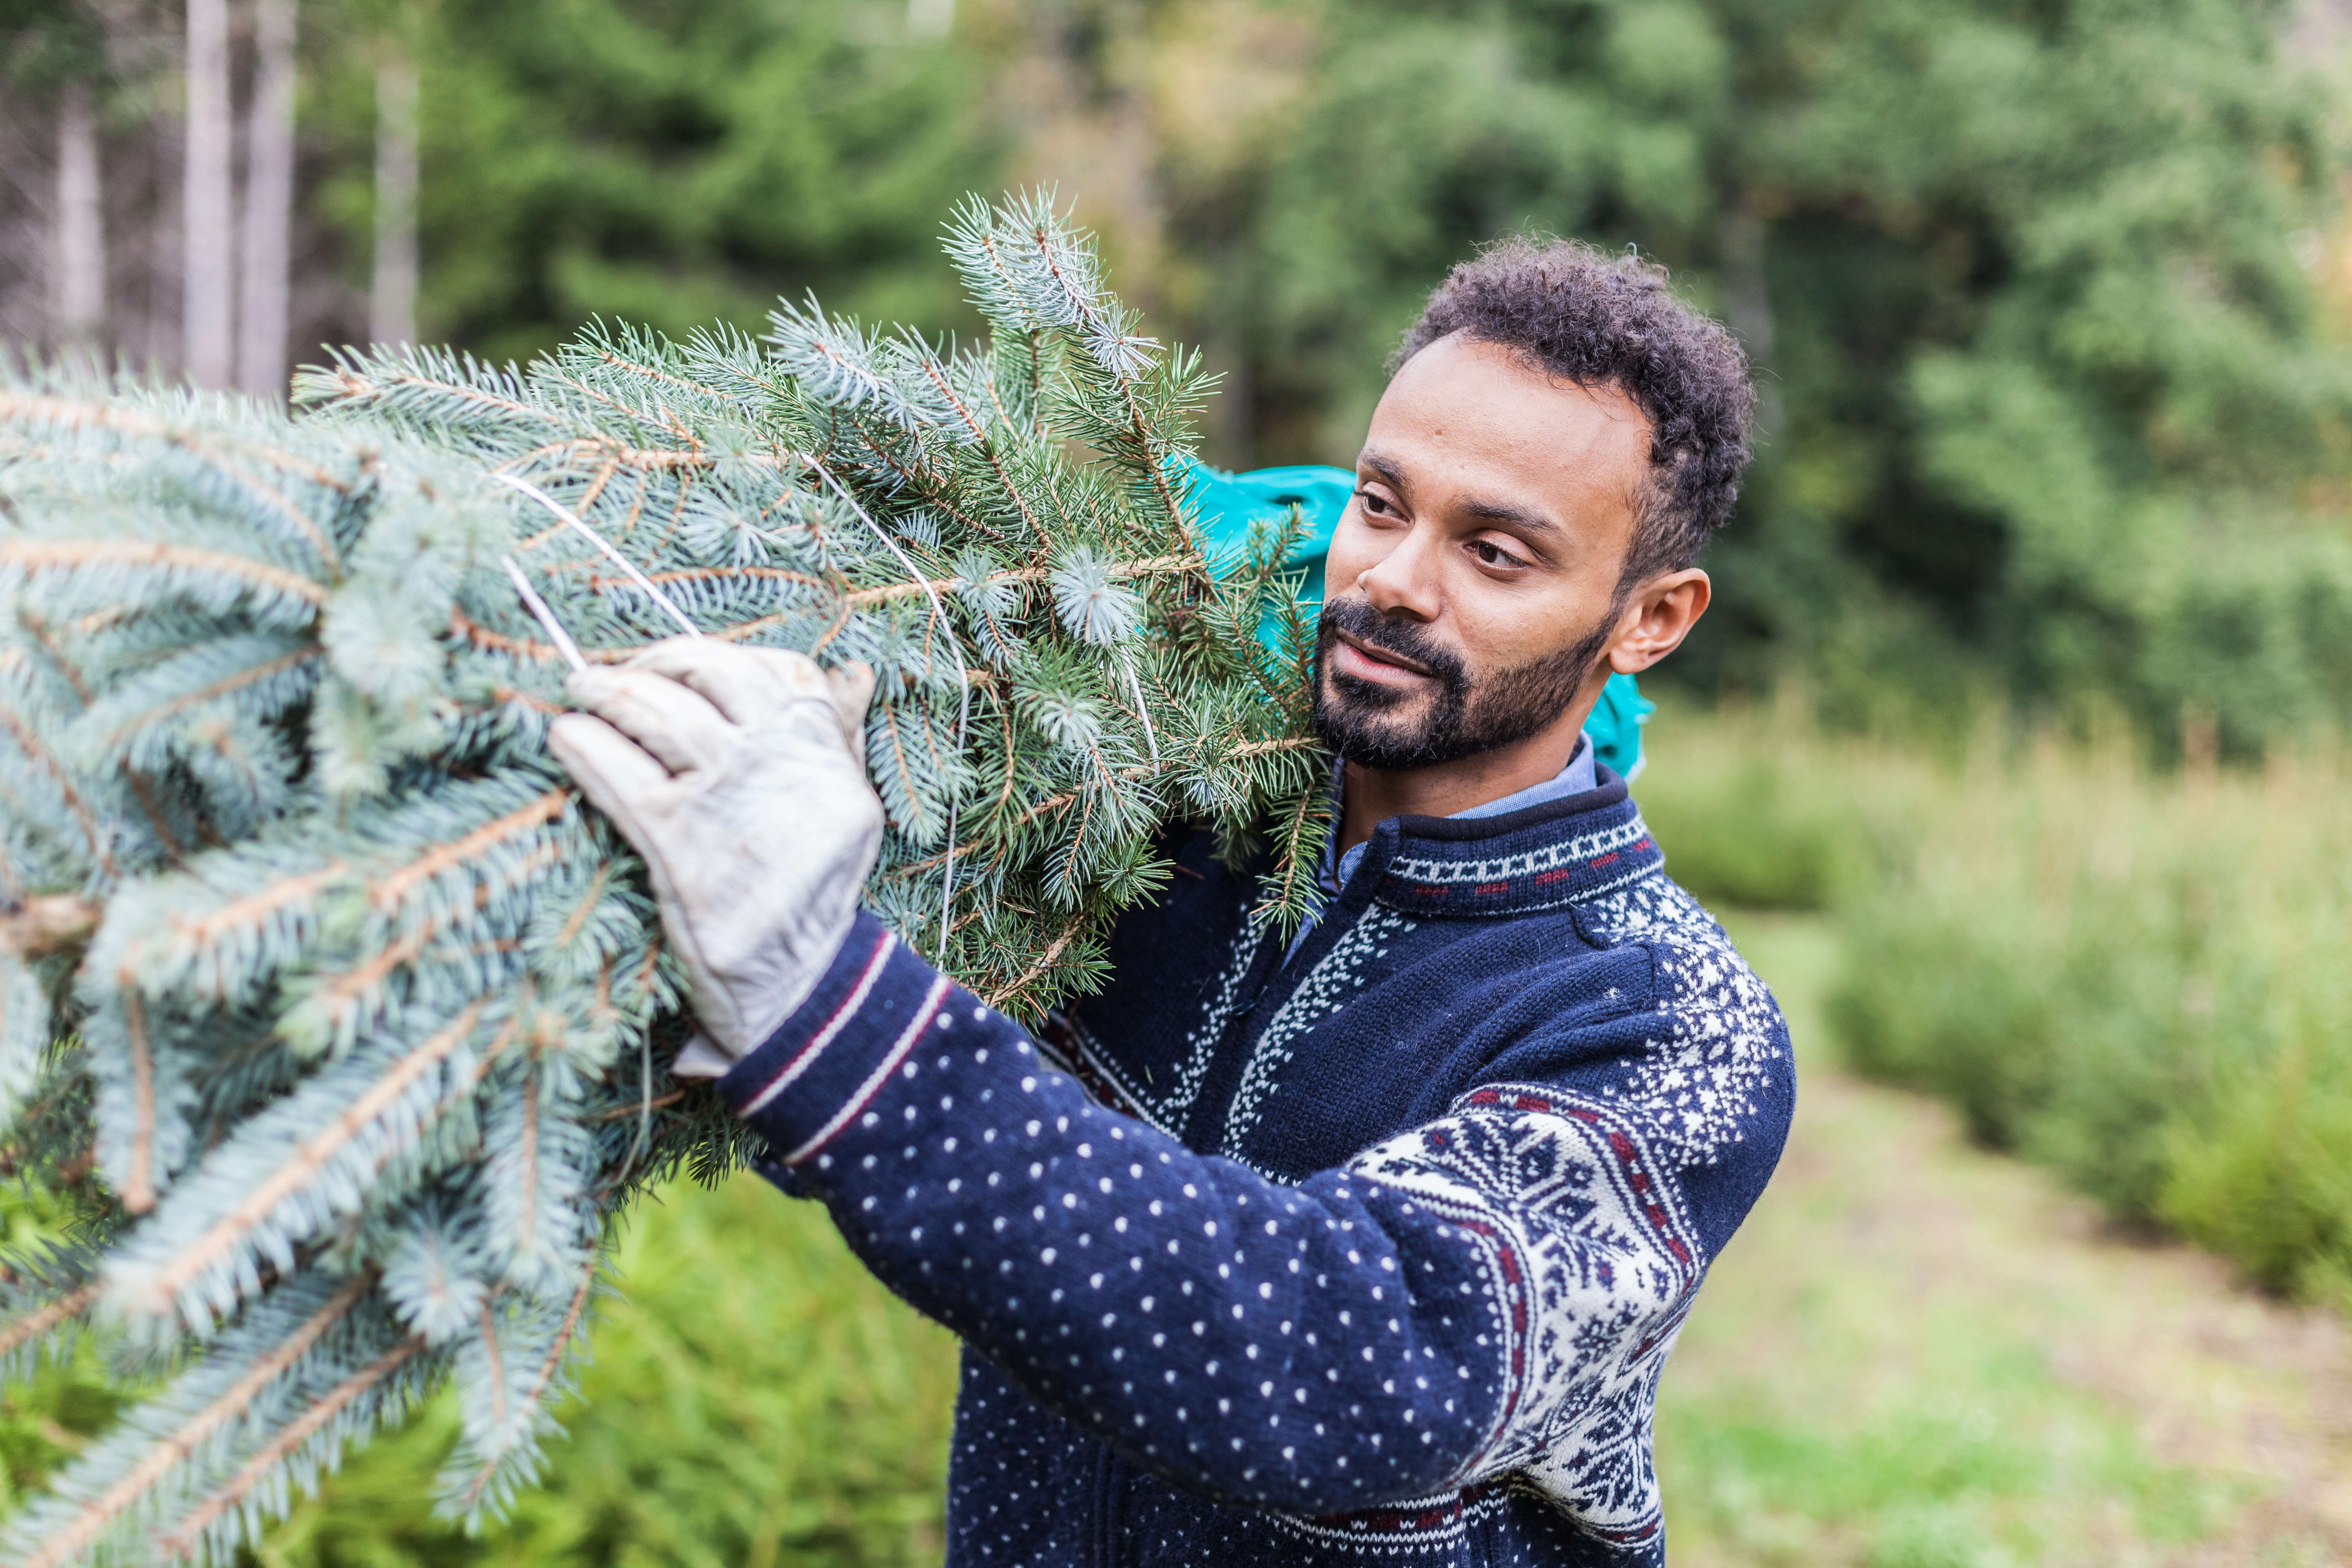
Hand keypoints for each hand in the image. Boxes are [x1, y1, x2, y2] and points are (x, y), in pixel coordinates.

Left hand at [548, 638, 880, 1068]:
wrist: (800, 992)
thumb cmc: (808, 898)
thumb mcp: (845, 812)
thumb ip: (835, 739)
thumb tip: (850, 672)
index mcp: (827, 755)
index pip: (781, 670)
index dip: (715, 655)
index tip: (672, 663)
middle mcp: (786, 766)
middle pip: (713, 674)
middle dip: (655, 662)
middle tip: (611, 673)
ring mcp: (733, 803)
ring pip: (662, 712)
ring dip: (608, 690)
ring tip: (579, 691)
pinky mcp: (683, 848)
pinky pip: (622, 772)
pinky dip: (586, 744)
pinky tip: (566, 737)